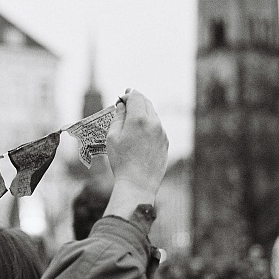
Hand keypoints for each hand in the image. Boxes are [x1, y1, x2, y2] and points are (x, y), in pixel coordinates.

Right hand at [104, 89, 167, 219]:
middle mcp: (154, 123)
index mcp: (139, 119)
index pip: (136, 97)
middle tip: (127, 101)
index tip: (121, 97)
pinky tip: (140, 132)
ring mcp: (162, 133)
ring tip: (132, 118)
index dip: (127, 95)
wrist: (138, 183)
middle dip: (136, 100)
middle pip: (146, 103)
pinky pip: (157, 127)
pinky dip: (149, 124)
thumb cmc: (121, 161)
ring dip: (143, 112)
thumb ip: (118, 118)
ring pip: (153, 114)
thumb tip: (121, 106)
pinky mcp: (165, 142)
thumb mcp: (113, 137)